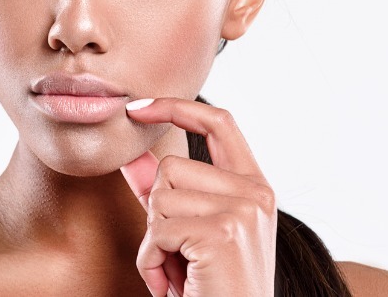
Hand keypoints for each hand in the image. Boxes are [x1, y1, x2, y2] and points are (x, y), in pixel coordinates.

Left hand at [120, 98, 276, 296]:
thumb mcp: (187, 233)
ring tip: (178, 269)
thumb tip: (131, 156)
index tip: (136, 108)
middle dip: (157, 212)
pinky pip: (156, 231)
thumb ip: (164, 192)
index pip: (219, 123)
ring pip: (159, 198)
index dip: (175, 107)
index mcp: (256, 186)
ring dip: (153, 241)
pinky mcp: (221, 233)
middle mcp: (257, 193)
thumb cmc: (211, 286)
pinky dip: (151, 262)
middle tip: (179, 252)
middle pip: (171, 168)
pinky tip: (174, 284)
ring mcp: (243, 211)